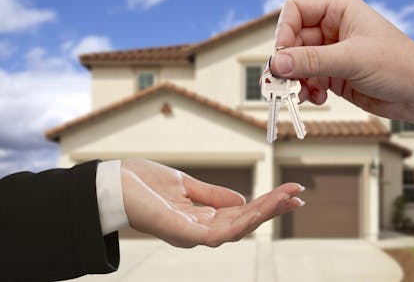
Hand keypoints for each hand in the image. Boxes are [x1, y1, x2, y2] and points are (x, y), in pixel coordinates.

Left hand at [120, 158, 304, 247]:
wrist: (110, 183)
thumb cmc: (142, 184)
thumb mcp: (184, 185)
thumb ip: (212, 195)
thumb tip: (242, 201)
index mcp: (200, 218)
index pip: (240, 214)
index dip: (265, 204)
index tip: (289, 191)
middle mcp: (199, 230)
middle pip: (244, 222)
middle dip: (272, 209)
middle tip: (298, 195)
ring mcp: (191, 234)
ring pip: (237, 229)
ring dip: (264, 214)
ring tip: (288, 198)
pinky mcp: (182, 233)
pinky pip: (218, 233)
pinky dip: (241, 221)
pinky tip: (259, 208)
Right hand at [270, 0, 413, 120]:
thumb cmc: (399, 65)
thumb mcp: (352, 60)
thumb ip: (312, 61)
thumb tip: (277, 63)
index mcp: (339, 10)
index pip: (296, 11)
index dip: (285, 31)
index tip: (282, 55)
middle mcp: (332, 29)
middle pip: (293, 40)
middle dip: (288, 63)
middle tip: (283, 82)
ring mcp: (332, 53)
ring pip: (297, 63)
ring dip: (296, 80)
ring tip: (302, 94)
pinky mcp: (333, 75)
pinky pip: (307, 80)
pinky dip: (307, 90)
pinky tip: (318, 97)